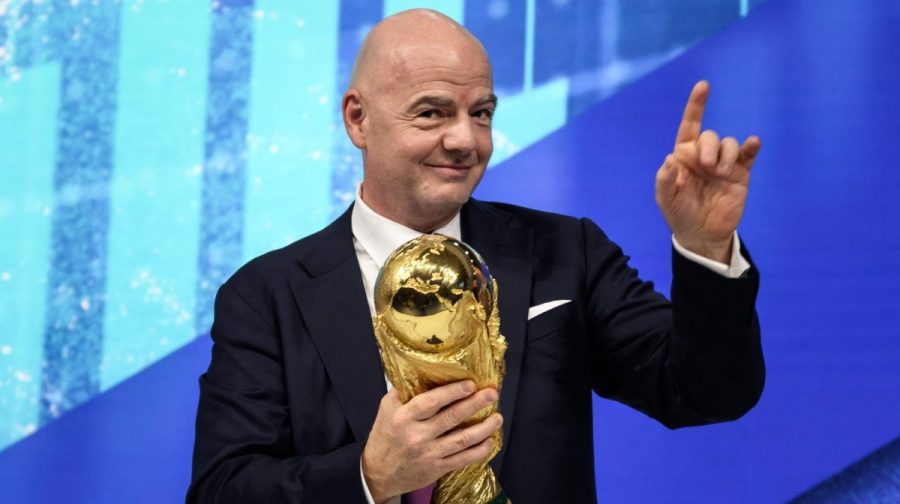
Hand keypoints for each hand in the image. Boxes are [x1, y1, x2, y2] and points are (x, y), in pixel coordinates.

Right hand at [361, 381, 502, 502]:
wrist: (378, 474)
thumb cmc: (384, 437)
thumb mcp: (387, 410)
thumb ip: (403, 392)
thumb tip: (422, 371)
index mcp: (404, 417)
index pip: (431, 402)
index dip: (452, 392)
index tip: (470, 384)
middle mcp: (417, 435)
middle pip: (451, 418)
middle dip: (475, 404)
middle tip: (492, 394)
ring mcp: (428, 453)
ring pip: (462, 439)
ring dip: (484, 428)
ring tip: (498, 417)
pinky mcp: (437, 469)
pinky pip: (462, 459)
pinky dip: (479, 451)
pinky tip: (489, 441)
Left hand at [656, 81, 760, 262]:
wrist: (702, 234)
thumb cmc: (680, 213)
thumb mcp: (666, 198)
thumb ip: (665, 179)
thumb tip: (670, 158)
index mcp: (684, 156)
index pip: (690, 126)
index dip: (696, 106)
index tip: (703, 86)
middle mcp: (704, 155)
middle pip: (711, 136)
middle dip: (710, 147)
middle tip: (708, 167)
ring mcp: (723, 163)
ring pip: (730, 143)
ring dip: (727, 154)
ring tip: (722, 173)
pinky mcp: (740, 173)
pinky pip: (748, 154)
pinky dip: (751, 146)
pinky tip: (753, 143)